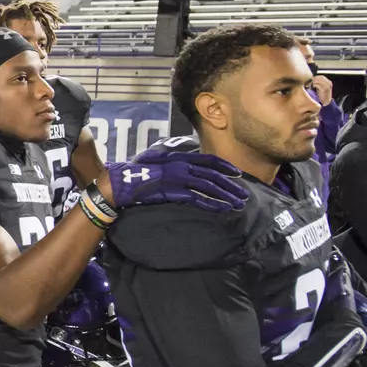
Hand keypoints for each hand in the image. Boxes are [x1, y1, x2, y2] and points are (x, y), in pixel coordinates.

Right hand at [105, 150, 248, 211]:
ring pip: (210, 187)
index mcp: (178, 157)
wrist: (122, 182)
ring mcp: (179, 178)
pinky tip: (224, 209)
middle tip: (244, 194)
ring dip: (227, 195)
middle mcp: (182, 165)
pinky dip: (214, 204)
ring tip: (239, 203)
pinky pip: (199, 198)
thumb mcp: (156, 160)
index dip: (224, 166)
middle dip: (231, 185)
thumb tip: (183, 165)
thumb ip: (172, 162)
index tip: (237, 173)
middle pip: (213, 175)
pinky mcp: (175, 192)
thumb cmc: (136, 172)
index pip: (208, 160)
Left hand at [309, 72, 333, 105]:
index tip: (312, 79)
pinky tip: (313, 86)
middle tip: (311, 81)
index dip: (316, 77)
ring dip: (314, 82)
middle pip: (320, 78)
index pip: (322, 76)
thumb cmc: (323, 93)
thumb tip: (313, 78)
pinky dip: (314, 85)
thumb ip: (320, 82)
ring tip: (312, 84)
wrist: (326, 101)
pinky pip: (317, 85)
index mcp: (329, 82)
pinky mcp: (324, 89)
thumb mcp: (323, 87)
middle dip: (315, 79)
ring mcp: (327, 86)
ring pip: (318, 80)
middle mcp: (329, 83)